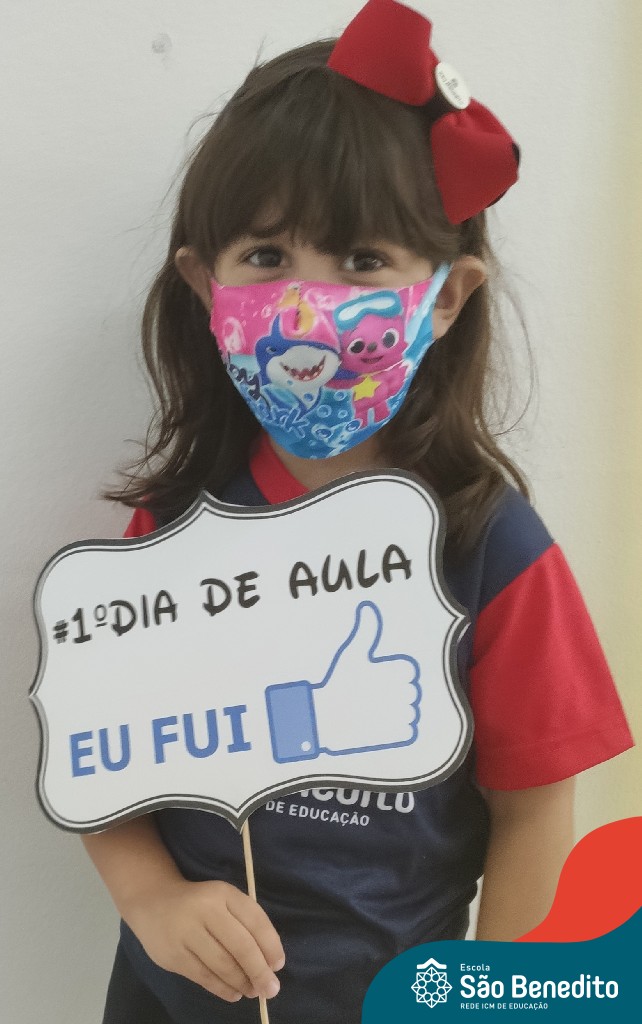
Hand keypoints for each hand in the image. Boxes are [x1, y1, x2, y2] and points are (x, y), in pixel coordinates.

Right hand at [126, 877, 284, 1002]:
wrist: (152, 901)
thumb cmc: (199, 904)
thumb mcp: (222, 901)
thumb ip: (245, 924)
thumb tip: (269, 963)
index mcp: (224, 893)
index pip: (255, 920)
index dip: (271, 945)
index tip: (278, 965)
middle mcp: (206, 909)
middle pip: (241, 946)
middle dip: (259, 971)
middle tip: (271, 989)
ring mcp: (187, 932)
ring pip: (222, 964)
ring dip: (242, 982)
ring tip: (252, 991)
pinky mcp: (173, 954)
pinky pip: (203, 976)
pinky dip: (222, 988)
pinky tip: (233, 993)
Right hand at [265, 601, 419, 761]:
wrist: (325, 721)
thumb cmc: (338, 684)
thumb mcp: (352, 654)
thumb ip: (367, 631)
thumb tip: (368, 608)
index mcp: (397, 669)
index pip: (408, 672)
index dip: (391, 675)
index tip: (374, 680)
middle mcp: (404, 690)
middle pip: (410, 691)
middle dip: (394, 693)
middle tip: (370, 696)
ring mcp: (403, 712)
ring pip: (409, 710)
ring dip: (395, 712)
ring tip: (372, 711)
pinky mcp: (402, 733)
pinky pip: (408, 729)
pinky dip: (396, 730)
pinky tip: (377, 725)